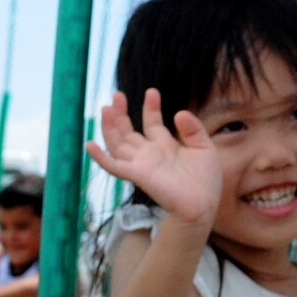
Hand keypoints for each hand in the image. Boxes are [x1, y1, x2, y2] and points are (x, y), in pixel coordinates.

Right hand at [86, 89, 221, 228]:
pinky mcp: (137, 175)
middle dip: (121, 113)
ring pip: (117, 143)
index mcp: (164, 145)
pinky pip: (114, 166)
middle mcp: (149, 153)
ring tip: (106, 108)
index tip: (151, 92)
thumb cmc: (205, 180)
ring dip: (109, 126)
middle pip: (128, 131)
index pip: (151, 122)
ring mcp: (141, 164)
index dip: (150, 107)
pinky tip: (90, 145)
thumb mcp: (204, 147)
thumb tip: (179, 113)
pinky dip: (100, 157)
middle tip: (117, 95)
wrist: (203, 204)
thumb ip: (193, 129)